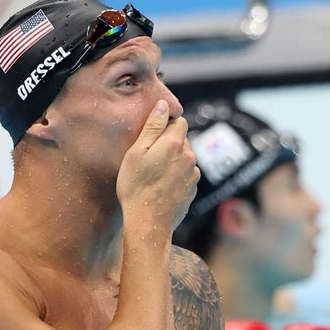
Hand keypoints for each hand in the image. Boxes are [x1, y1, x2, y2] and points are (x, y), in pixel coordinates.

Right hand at [116, 100, 199, 233]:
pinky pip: (185, 176)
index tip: (152, 138)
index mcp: (175, 143)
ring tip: (154, 176)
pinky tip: (161, 188)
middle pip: (182, 140)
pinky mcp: (193, 191)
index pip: (179, 121)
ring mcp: (193, 175)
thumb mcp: (136, 153)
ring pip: (185, 159)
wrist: (148, 223)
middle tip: (149, 159)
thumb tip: (164, 105)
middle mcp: (190, 157)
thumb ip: (152, 127)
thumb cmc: (136, 187)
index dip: (166, 126)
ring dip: (173, 162)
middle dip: (169, 144)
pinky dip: (176, 178)